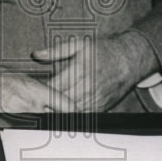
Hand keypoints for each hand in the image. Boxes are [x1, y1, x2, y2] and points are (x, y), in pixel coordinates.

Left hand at [32, 33, 155, 111]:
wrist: (129, 60)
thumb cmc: (103, 50)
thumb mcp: (79, 44)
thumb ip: (56, 51)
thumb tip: (36, 54)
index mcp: (79, 69)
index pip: (54, 86)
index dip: (42, 91)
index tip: (32, 91)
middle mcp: (87, 86)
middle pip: (61, 101)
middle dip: (47, 103)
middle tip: (35, 103)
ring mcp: (95, 98)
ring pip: (72, 111)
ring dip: (58, 112)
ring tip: (46, 110)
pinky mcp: (101, 106)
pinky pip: (84, 115)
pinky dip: (73, 116)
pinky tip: (64, 114)